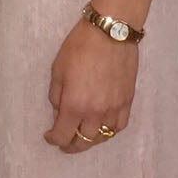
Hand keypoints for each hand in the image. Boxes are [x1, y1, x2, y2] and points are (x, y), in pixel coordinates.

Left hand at [45, 18, 139, 153]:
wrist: (111, 32)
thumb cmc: (80, 46)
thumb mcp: (58, 70)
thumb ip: (57, 96)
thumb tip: (59, 112)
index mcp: (75, 105)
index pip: (63, 135)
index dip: (54, 139)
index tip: (49, 136)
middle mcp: (96, 112)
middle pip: (84, 142)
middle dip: (71, 144)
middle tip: (64, 142)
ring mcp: (114, 108)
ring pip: (103, 137)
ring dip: (91, 139)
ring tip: (83, 134)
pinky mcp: (128, 101)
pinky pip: (119, 126)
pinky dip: (110, 130)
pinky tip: (103, 126)